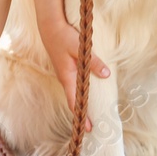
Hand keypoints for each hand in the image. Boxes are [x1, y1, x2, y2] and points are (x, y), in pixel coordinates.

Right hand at [37, 12, 109, 129]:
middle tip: (92, 128)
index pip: (75, 102)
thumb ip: (93, 62)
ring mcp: (65, 74)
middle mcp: (65, 78)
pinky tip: (87, 94)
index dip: (82, 116)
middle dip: (82, 115)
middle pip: (74, 101)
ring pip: (74, 93)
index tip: (88, 129)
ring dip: (81, 104)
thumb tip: (106, 75)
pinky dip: (80, 93)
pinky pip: (74, 85)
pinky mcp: (66, 68)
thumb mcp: (81, 49)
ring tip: (91, 115)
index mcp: (67, 77)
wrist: (50, 27)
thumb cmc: (64, 37)